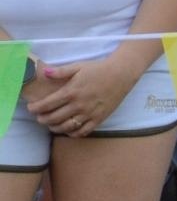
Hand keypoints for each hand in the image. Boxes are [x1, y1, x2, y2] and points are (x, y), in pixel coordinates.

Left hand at [24, 56, 140, 136]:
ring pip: (66, 127)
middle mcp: (78, 105)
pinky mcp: (99, 118)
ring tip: (51, 124)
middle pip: (53, 118)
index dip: (35, 108)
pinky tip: (68, 129)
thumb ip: (60, 71)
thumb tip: (44, 72)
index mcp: (71, 92)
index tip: (31, 108)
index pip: (47, 105)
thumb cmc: (98, 69)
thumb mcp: (78, 66)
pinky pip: (83, 131)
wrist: (121, 74)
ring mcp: (89, 113)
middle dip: (42, 119)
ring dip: (54, 128)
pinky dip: (73, 133)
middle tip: (39, 117)